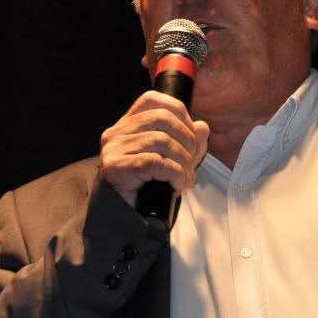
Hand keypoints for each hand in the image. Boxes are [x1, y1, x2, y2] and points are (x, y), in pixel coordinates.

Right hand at [99, 91, 209, 206]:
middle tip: (192, 161)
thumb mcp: (173, 160)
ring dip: (183, 161)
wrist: (122, 218)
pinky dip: (174, 173)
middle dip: (187, 139)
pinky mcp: (116, 167)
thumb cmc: (146, 188)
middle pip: (162, 117)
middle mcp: (117, 132)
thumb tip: (203, 127)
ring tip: (185, 177)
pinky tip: (177, 184)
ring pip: (162, 140)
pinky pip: (156, 162)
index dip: (179, 112)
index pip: (152, 99)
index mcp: (127, 124)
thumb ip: (189, 142)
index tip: (191, 135)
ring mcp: (114, 149)